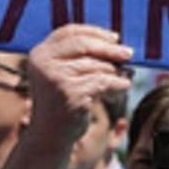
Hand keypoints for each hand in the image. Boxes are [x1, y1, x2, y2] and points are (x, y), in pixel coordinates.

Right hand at [26, 25, 133, 147]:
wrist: (50, 137)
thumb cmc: (61, 104)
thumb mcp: (64, 75)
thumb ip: (80, 57)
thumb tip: (117, 43)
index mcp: (40, 54)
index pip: (69, 32)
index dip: (94, 32)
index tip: (115, 38)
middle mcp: (44, 63)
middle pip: (84, 45)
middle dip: (110, 49)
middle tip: (128, 54)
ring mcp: (56, 77)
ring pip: (96, 65)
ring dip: (114, 72)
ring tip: (121, 79)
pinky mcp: (70, 92)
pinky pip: (103, 81)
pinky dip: (117, 84)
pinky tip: (123, 87)